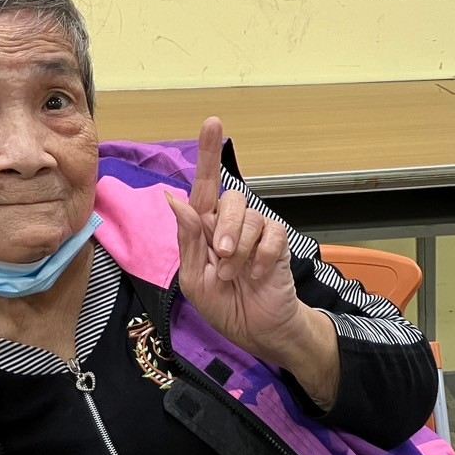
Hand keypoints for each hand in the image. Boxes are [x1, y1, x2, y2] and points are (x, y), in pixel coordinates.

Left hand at [167, 118, 339, 406]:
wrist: (259, 331)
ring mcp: (257, 233)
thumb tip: (175, 199)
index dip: (207, 153)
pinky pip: (271, 235)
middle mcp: (231, 224)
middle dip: (224, 230)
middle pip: (228, 200)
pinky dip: (261, 258)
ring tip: (236, 275)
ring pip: (249, 218)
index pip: (204, 186)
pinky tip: (259, 275)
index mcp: (206, 230)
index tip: (212, 122)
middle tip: (222, 261)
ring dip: (239, 251)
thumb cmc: (225, 306)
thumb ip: (188, 238)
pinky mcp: (279, 244)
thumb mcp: (194, 279)